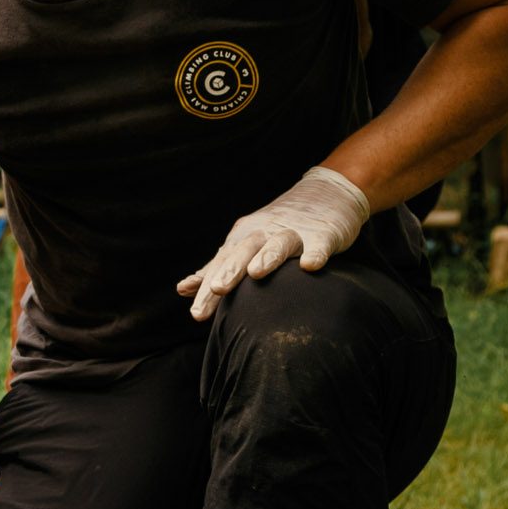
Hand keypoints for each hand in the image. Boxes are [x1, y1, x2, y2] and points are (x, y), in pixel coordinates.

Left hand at [176, 166, 370, 321]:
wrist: (324, 194)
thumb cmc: (276, 227)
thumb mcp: (243, 244)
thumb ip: (216, 269)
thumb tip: (183, 290)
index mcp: (242, 238)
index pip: (221, 265)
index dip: (208, 289)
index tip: (197, 314)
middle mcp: (264, 233)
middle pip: (244, 251)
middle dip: (230, 270)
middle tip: (217, 289)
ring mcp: (294, 232)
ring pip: (278, 243)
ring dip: (267, 256)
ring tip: (256, 273)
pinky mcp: (323, 234)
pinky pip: (319, 244)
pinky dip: (315, 253)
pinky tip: (309, 266)